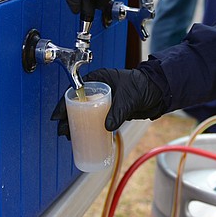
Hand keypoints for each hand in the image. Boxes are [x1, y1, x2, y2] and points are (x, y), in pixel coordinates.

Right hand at [51, 67, 166, 136]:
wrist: (158, 92)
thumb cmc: (142, 86)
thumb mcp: (128, 98)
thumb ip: (117, 112)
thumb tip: (106, 127)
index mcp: (98, 79)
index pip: (75, 91)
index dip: (63, 104)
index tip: (57, 117)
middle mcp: (98, 89)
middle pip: (77, 104)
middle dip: (67, 118)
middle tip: (62, 132)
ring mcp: (104, 101)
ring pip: (85, 113)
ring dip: (77, 124)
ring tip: (70, 137)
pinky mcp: (111, 111)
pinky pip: (96, 119)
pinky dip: (89, 127)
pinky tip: (84, 137)